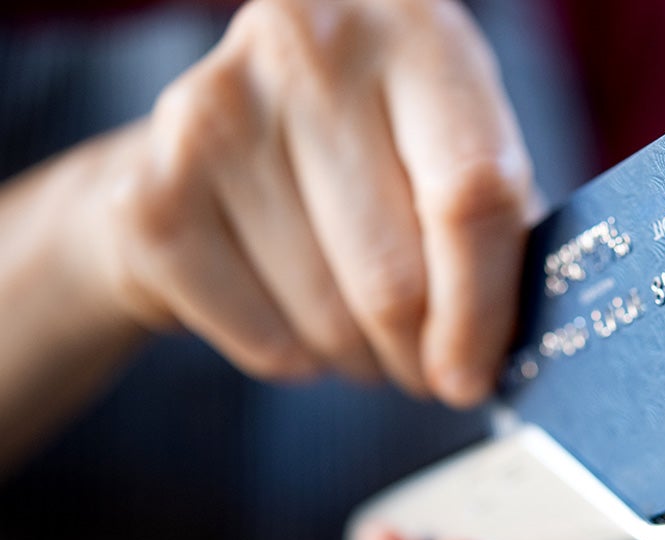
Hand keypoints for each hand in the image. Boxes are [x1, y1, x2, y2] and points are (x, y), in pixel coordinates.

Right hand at [96, 0, 534, 404]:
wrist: (216, 139)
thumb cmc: (366, 150)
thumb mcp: (450, 150)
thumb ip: (496, 228)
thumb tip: (510, 352)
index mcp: (413, 28)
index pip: (470, 194)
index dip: (483, 311)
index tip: (476, 376)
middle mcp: (309, 47)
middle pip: (395, 276)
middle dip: (419, 355)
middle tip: (424, 366)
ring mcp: (217, 114)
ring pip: (328, 322)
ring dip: (360, 359)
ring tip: (359, 328)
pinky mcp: (150, 193)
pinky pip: (262, 340)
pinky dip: (293, 358)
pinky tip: (291, 313)